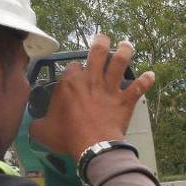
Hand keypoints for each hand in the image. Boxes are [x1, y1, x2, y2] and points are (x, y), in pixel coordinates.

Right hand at [29, 34, 155, 160]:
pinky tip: (151, 75)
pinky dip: (146, 81)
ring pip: (120, 63)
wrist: (93, 146)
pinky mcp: (125, 100)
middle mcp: (91, 80)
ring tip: (128, 44)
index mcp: (70, 83)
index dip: (75, 69)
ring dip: (125, 52)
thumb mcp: (42, 130)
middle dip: (101, 43)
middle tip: (104, 39)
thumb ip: (37, 122)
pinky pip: (138, 87)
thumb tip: (33, 123)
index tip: (77, 73)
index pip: (73, 66)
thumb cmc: (67, 137)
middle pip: (97, 53)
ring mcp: (110, 89)